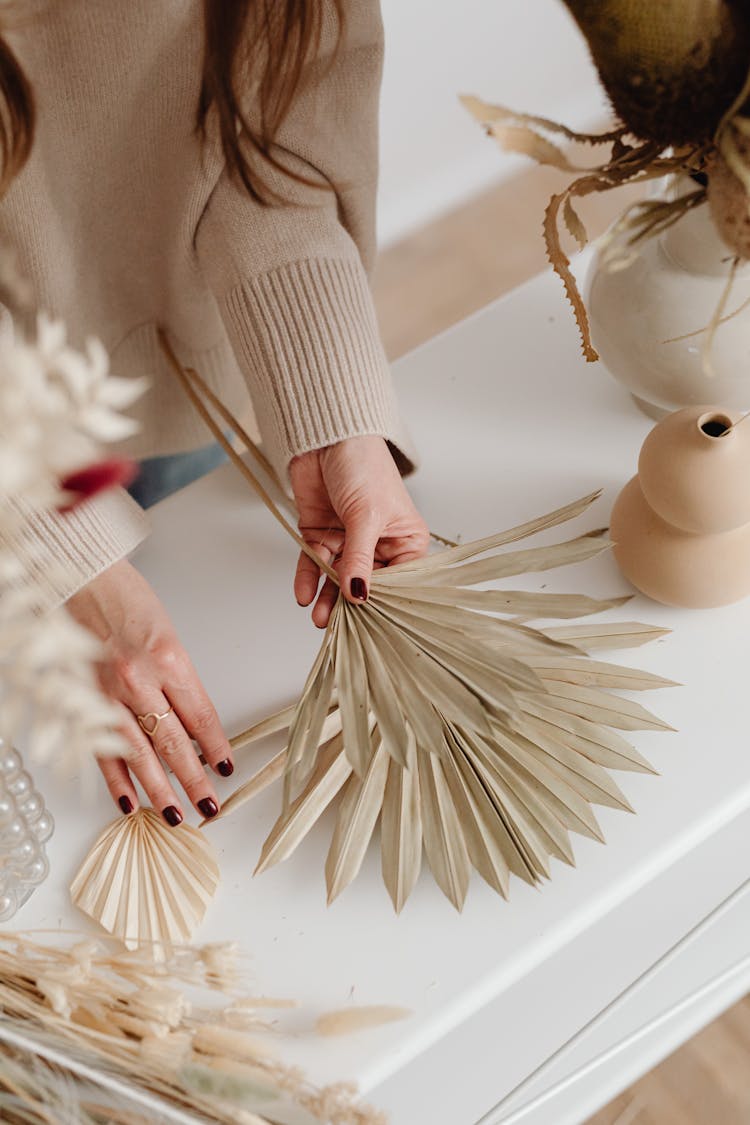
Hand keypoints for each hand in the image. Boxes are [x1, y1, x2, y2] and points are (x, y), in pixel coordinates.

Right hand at [67, 559, 232, 823]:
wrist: (82, 580)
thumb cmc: (127, 601)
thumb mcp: (169, 637)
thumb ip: (180, 683)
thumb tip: (192, 729)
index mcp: (169, 659)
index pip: (201, 716)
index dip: (215, 747)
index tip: (226, 769)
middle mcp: (138, 679)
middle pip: (173, 742)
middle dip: (193, 781)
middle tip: (209, 807)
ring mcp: (107, 693)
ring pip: (137, 754)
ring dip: (158, 790)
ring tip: (176, 816)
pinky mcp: (83, 701)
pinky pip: (102, 749)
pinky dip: (116, 779)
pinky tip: (129, 801)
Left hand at [290, 435, 429, 626]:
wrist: (325, 435)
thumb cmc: (363, 465)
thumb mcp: (365, 515)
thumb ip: (359, 558)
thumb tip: (358, 595)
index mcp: (406, 538)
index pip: (398, 580)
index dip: (384, 602)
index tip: (371, 624)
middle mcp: (378, 542)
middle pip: (365, 583)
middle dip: (351, 605)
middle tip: (340, 628)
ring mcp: (348, 539)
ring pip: (337, 577)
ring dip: (327, 597)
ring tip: (319, 618)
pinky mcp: (321, 532)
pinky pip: (315, 562)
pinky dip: (308, 578)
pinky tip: (304, 595)